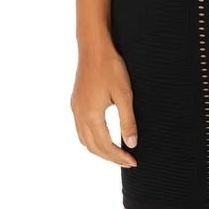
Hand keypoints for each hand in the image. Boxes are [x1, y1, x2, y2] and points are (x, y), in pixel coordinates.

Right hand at [71, 47, 138, 167]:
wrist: (94, 47)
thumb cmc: (110, 67)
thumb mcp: (124, 94)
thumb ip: (127, 121)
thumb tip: (132, 144)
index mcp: (90, 115)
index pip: (105, 146)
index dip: (119, 157)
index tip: (132, 162)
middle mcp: (79, 114)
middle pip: (92, 147)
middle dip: (109, 157)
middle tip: (126, 161)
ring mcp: (75, 108)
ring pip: (84, 139)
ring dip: (99, 149)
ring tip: (116, 152)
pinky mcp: (76, 101)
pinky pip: (81, 129)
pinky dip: (91, 138)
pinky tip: (102, 135)